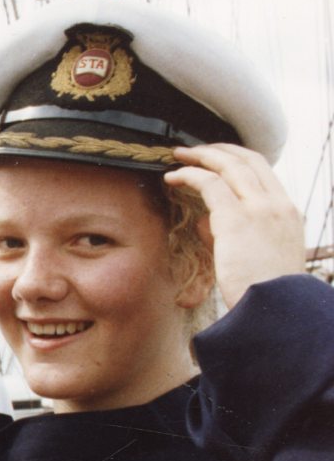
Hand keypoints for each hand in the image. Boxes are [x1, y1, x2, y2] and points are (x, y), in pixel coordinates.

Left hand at [164, 143, 306, 308]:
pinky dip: (190, 175)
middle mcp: (278, 204)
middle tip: (191, 150)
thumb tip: (204, 222)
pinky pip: (210, 184)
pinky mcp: (238, 219)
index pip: (263, 171)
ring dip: (201, 156)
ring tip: (178, 157)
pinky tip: (172, 178)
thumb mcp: (255, 256)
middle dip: (217, 150)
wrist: (276, 310)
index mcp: (287, 212)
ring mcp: (261, 209)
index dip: (236, 158)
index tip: (214, 158)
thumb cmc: (263, 291)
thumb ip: (229, 234)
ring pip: (230, 165)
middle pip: (248, 160)